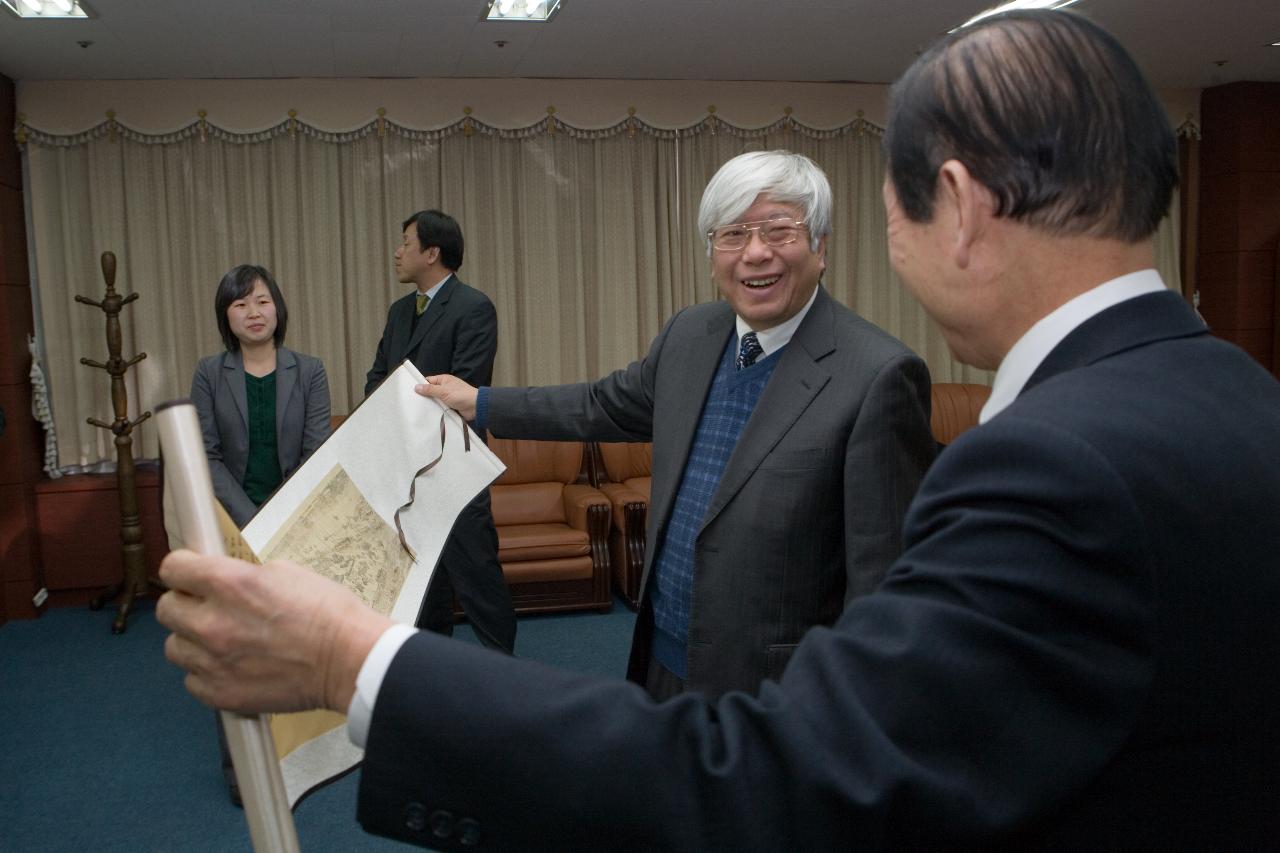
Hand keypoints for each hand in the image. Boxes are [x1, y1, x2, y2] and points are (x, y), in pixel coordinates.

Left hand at [156, 550, 391, 714]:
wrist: (349, 660)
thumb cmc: (327, 613)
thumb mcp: (285, 572)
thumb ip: (242, 576)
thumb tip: (220, 582)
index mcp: (228, 583)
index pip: (172, 568)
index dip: (183, 569)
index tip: (190, 574)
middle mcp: (212, 621)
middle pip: (166, 609)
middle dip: (186, 604)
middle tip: (209, 608)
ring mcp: (212, 661)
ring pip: (174, 647)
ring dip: (193, 641)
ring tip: (223, 642)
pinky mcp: (220, 694)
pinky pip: (192, 680)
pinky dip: (208, 673)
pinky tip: (233, 666)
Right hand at [415, 374, 479, 420]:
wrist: (475, 407)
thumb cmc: (460, 395)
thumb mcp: (443, 391)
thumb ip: (430, 389)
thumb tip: (416, 387)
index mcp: (443, 380)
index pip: (428, 381)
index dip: (420, 385)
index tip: (410, 391)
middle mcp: (444, 388)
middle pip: (430, 392)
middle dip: (424, 397)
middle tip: (411, 403)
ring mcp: (447, 398)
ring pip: (434, 401)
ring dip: (430, 405)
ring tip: (416, 410)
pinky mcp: (449, 407)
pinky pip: (439, 408)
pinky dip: (435, 411)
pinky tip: (427, 415)